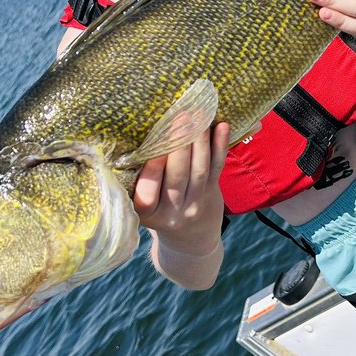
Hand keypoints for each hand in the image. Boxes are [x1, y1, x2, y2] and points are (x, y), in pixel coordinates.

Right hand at [133, 123, 229, 288]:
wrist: (189, 238)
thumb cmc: (156, 208)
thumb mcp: (142, 201)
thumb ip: (138, 178)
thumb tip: (133, 135)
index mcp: (146, 213)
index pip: (148, 191)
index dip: (152, 170)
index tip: (154, 147)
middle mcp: (171, 212)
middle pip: (177, 176)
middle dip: (179, 145)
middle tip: (179, 117)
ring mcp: (194, 205)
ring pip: (199, 170)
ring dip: (200, 141)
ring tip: (198, 116)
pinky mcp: (211, 195)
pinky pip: (217, 169)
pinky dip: (220, 146)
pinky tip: (222, 126)